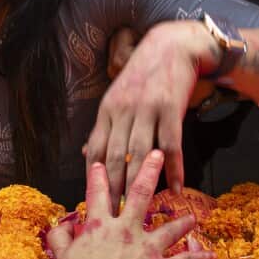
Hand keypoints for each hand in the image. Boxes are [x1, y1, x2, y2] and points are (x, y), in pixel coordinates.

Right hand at [47, 151, 214, 258]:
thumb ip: (60, 237)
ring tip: (192, 217)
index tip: (99, 162)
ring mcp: (146, 248)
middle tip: (156, 153)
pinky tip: (211, 256)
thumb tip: (62, 225)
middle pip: (140, 194)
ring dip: (182, 222)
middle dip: (148, 170)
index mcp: (99, 226)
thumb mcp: (61, 258)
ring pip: (169, 228)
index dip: (97, 176)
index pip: (97, 194)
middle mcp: (126, 230)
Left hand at [87, 20, 218, 199]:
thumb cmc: (143, 74)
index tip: (93, 199)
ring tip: (140, 207)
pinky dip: (173, 169)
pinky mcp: (171, 108)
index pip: (94, 149)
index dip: (93, 176)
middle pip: (115, 156)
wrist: (172, 45)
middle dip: (114, 187)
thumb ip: (104, 127)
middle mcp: (123, 110)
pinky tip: (174, 188)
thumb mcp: (116, 97)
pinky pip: (171, 145)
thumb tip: (84, 154)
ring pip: (140, 153)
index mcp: (107, 110)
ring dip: (140, 183)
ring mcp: (147, 109)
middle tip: (114, 214)